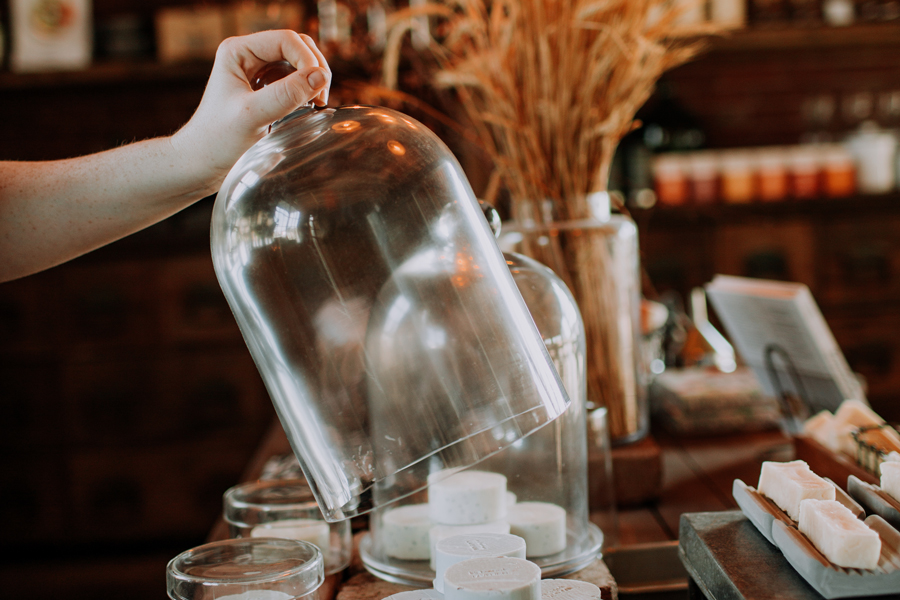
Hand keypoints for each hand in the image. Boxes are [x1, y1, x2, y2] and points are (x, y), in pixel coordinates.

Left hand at [172, 30, 331, 187]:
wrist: (201, 163)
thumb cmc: (216, 139)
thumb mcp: (252, 116)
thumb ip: (286, 95)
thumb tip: (320, 77)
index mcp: (237, 51)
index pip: (286, 40)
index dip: (308, 60)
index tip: (318, 89)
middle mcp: (248, 56)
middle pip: (297, 47)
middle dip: (314, 68)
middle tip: (321, 97)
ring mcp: (258, 73)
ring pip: (299, 64)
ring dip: (313, 80)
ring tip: (316, 104)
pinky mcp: (265, 90)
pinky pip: (295, 81)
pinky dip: (306, 91)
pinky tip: (308, 108)